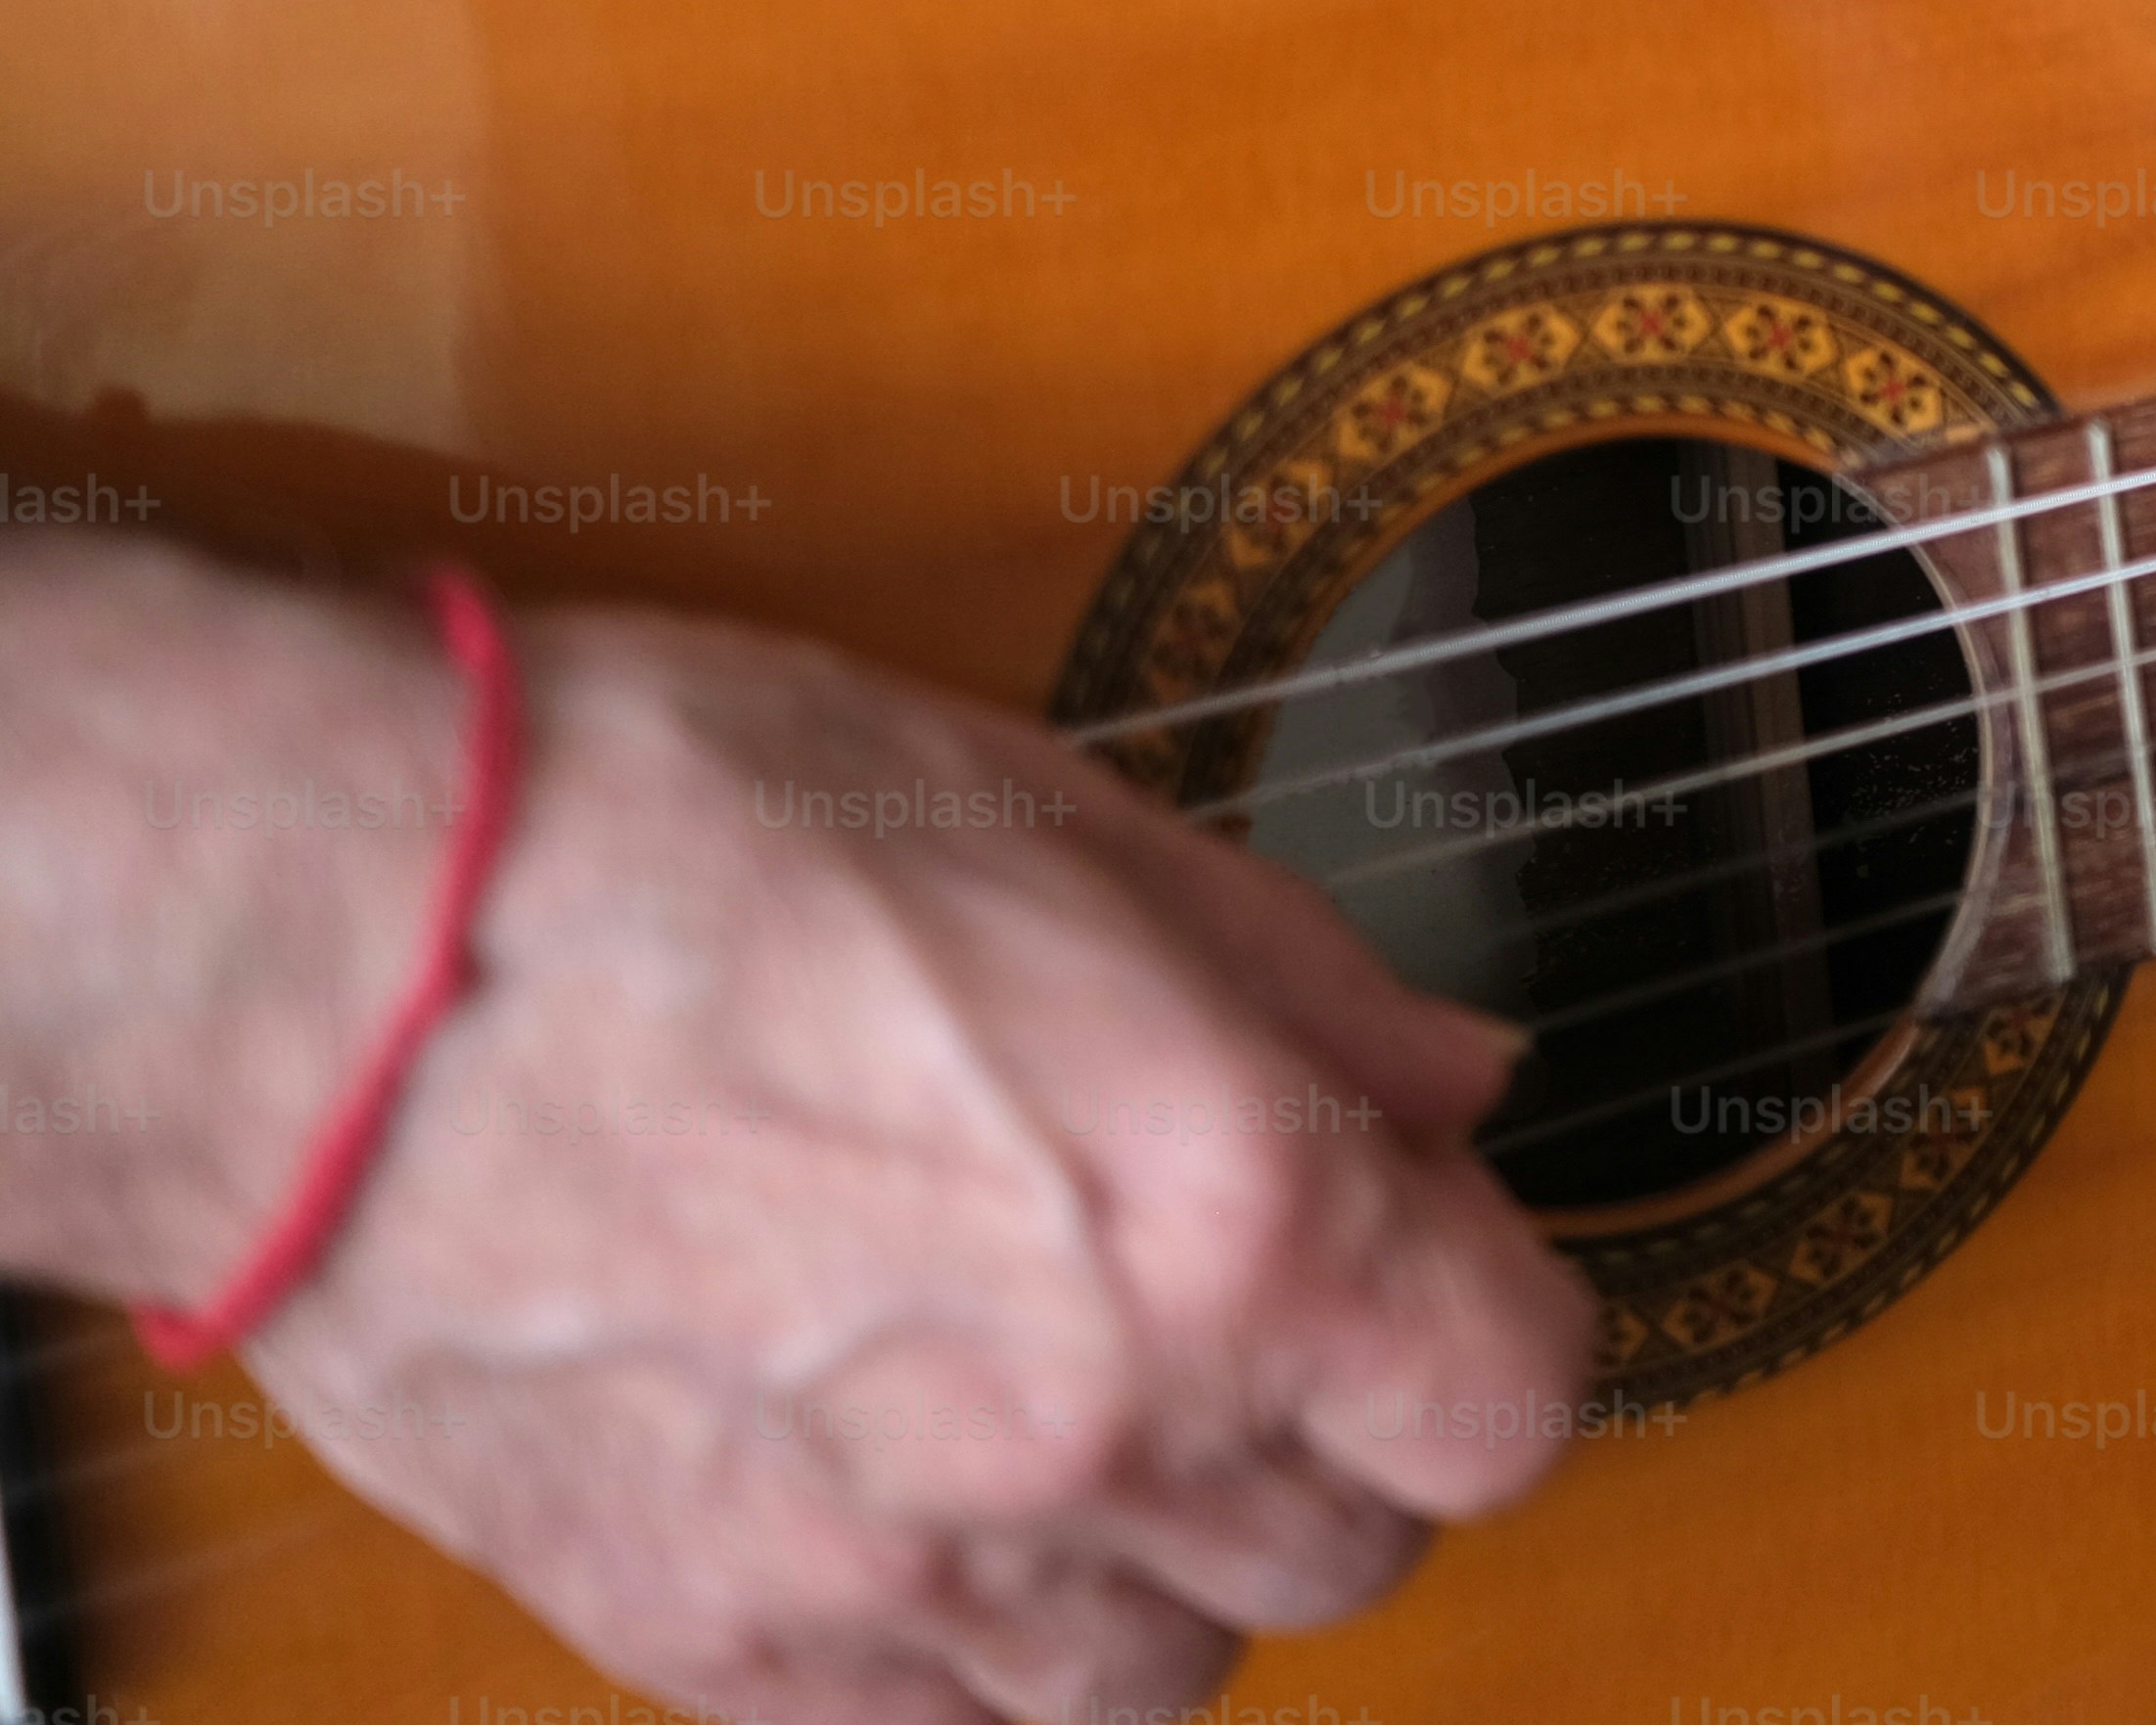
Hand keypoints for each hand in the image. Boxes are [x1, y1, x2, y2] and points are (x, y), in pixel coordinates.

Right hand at [225, 597, 1590, 1724]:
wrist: (334, 966)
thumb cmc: (683, 845)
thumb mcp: (1070, 828)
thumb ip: (1309, 992)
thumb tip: (1452, 1083)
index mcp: (1229, 1211)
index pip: (1508, 1400)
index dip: (1486, 1320)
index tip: (1428, 1261)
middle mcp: (1098, 1419)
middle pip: (1353, 1551)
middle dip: (1333, 1435)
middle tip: (1240, 1311)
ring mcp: (900, 1560)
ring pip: (1159, 1675)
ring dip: (1163, 1564)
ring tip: (1076, 1409)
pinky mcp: (721, 1639)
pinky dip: (973, 1642)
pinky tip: (922, 1497)